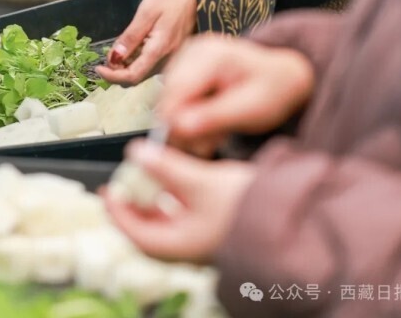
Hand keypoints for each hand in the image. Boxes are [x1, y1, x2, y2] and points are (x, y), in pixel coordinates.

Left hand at [96, 0, 196, 84]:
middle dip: (117, 72)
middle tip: (106, 56)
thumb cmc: (173, 0)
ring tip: (120, 47)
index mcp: (159, 51)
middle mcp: (167, 61)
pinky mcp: (172, 57)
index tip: (98, 69)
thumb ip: (131, 36)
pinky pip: (151, 66)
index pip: (132, 77)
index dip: (112, 76)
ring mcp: (171, 60)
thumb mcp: (147, 12)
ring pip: (143, 73)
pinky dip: (137, 61)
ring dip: (127, 66)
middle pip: (136, 78)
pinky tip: (134, 46)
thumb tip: (114, 57)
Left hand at [104, 139, 254, 261]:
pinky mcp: (218, 229)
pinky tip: (179, 180)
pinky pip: (186, 217)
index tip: (108, 191)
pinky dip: (177, 199)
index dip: (118, 211)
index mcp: (179, 246)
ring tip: (148, 176)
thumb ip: (166, 166)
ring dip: (156, 200)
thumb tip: (137, 152)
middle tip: (124, 183)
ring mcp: (204, 241)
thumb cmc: (246, 207)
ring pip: (169, 222)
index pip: (135, 233)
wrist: (292, 218)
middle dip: (135, 204)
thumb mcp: (200, 181)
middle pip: (150, 230)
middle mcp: (189, 248)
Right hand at [159, 34, 314, 155]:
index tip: (193, 146)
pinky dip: (188, 116)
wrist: (280, 76)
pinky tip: (209, 122)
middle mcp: (194, 49)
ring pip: (167, 99)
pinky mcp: (184, 66)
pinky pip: (174, 98)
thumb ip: (214, 117)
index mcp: (212, 54)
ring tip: (215, 134)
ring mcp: (187, 56)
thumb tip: (179, 126)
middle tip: (209, 145)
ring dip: (187, 123)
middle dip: (184, 125)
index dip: (176, 121)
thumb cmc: (272, 90)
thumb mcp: (251, 110)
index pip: (177, 89)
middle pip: (168, 94)